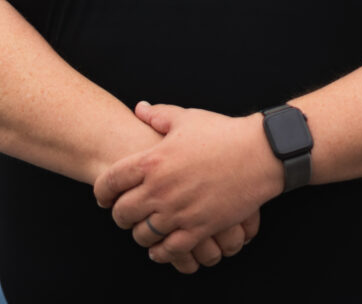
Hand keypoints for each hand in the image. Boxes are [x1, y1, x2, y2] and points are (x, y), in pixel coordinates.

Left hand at [94, 102, 282, 263]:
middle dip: (119, 215)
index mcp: (152, 160)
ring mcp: (179, 211)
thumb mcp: (186, 118)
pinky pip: (169, 250)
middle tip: (124, 214)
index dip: (102, 191)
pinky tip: (160, 248)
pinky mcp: (199, 228)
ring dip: (139, 233)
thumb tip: (139, 108)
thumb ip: (158, 115)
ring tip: (144, 229)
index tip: (104, 196)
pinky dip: (160, 252)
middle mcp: (160, 189)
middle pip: (122, 213)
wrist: (259, 153)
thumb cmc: (222, 133)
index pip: (110, 182)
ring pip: (142, 234)